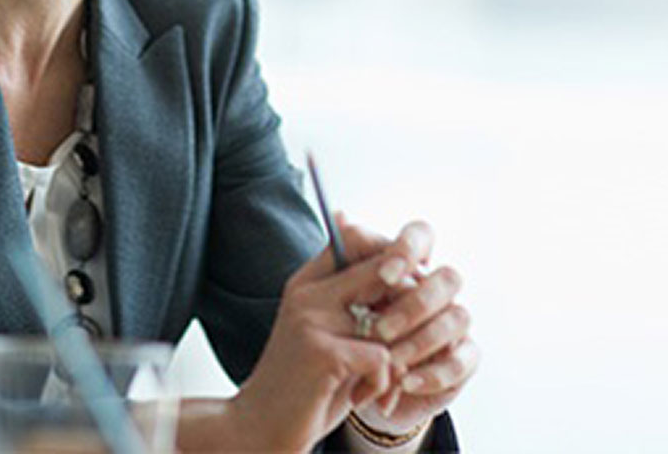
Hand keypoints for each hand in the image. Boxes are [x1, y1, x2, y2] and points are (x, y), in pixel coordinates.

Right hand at [231, 221, 407, 452]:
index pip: (357, 236)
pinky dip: (384, 383)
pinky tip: (364, 398)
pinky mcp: (321, 352)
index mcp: (307, 282)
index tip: (402, 295)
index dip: (392, 259)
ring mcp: (312, 319)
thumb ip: (356, 298)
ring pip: (389, 320)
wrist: (258, 431)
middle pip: (383, 269)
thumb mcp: (328, 334)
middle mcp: (307, 292)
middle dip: (409, 307)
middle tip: (404, 344)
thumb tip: (376, 253)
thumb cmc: (305, 386)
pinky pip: (383, 357)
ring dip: (397, 356)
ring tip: (383, 380)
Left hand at [351, 221, 479, 438]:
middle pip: (448, 277)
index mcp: (408, 265)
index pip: (421, 237)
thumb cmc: (346, 333)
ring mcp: (452, 324)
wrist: (352, 386)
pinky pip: (461, 361)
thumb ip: (342, 260)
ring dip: (422, 339)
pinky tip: (405, 382)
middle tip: (381, 328)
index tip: (384, 274)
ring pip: (458, 317)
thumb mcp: (335, 299)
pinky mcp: (461, 361)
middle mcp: (436, 289)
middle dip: (415, 303)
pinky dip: (434, 373)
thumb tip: (340, 215)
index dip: (408, 250)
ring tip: (389, 360)